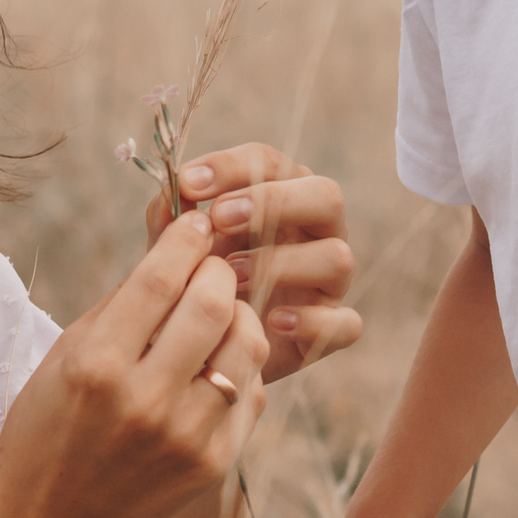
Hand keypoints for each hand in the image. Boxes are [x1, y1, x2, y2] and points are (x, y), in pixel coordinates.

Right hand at [0, 208, 270, 517]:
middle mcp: (144, 400)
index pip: (161, 277)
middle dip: (217, 272)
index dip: (187, 238)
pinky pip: (253, 392)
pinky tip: (214, 367)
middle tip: (209, 268)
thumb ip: (124, 301)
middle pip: (214, 304)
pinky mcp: (214, 463)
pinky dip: (240, 368)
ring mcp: (186, 436)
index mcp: (97, 364)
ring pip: (248, 345)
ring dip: (238, 317)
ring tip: (217, 317)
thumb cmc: (49, 425)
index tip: (195, 222)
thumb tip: (177, 244)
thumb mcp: (68, 354)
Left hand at [155, 144, 363, 383]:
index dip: (231, 166)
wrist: (207, 354)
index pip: (270, 163)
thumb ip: (171, 225)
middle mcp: (316, 232)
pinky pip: (347, 322)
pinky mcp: (335, 327)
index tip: (188, 184)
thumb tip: (170, 193)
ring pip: (337, 256)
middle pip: (326, 195)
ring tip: (233, 277)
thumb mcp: (178, 254)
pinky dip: (313, 321)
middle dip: (272, 201)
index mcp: (280, 197)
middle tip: (220, 219)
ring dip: (282, 262)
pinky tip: (272, 322)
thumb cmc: (197, 287)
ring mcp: (331, 280)